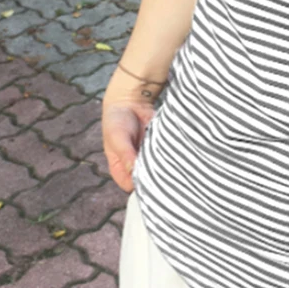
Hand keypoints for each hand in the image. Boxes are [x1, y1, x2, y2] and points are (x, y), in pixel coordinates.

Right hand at [102, 69, 157, 192]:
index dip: (139, 184)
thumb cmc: (117, 120)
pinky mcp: (159, 149)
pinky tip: (171, 150)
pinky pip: (166, 157)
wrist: (130, 102)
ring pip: (158, 170)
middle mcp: (134, 167)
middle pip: (147, 180)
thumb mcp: (117, 137)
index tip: (149, 177)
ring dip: (163, 164)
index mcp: (120, 169)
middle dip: (154, 175)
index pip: (130, 186)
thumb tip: (133, 170)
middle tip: (160, 167)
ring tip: (165, 156)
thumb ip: (125, 154)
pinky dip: (169, 154)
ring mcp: (148, 158)